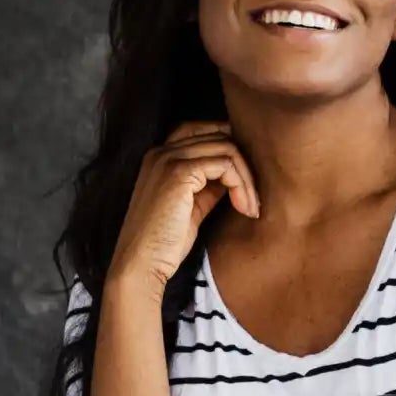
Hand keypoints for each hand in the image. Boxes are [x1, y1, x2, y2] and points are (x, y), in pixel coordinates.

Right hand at [105, 120, 260, 294]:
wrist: (141, 264)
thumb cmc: (165, 243)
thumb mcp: (192, 206)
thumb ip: (210, 186)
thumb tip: (237, 174)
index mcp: (161, 156)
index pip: (206, 131)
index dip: (232, 151)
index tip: (247, 183)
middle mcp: (162, 150)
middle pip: (220, 135)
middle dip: (245, 165)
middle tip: (254, 199)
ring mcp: (168, 159)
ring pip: (227, 148)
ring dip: (247, 178)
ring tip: (250, 207)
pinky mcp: (179, 172)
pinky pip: (225, 164)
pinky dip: (241, 185)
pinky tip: (243, 208)